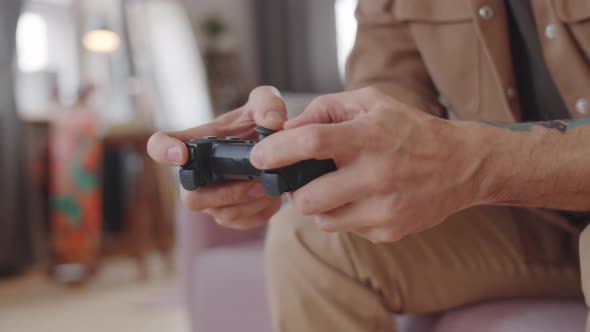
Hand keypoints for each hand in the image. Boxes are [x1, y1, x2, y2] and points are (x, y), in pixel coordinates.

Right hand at [147, 86, 285, 229]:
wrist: (277, 149)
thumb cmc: (258, 122)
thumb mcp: (265, 102)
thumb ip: (267, 103)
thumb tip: (272, 122)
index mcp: (196, 143)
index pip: (159, 145)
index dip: (163, 151)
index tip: (181, 155)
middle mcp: (196, 175)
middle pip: (190, 199)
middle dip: (226, 194)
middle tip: (256, 182)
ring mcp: (211, 199)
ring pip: (222, 214)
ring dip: (250, 203)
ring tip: (271, 186)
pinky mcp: (230, 215)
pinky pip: (241, 222)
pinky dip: (262, 211)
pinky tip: (273, 195)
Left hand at [250, 87, 488, 241]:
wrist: (461, 165)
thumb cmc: (410, 130)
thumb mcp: (371, 102)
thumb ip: (326, 109)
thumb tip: (287, 129)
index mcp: (370, 137)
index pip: (312, 143)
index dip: (277, 151)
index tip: (258, 157)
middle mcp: (377, 175)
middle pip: (308, 198)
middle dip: (294, 190)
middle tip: (299, 180)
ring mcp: (384, 209)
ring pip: (322, 219)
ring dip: (318, 204)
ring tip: (335, 186)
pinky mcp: (389, 231)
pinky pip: (346, 228)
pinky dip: (343, 214)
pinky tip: (362, 198)